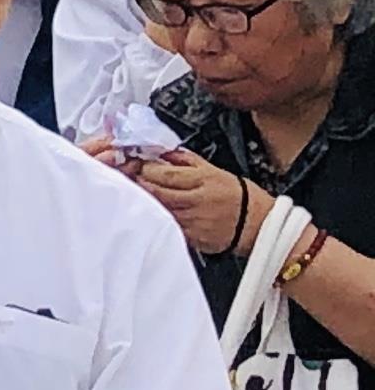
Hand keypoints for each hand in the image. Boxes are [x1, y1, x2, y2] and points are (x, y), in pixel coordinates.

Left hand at [132, 151, 257, 257]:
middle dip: (139, 184)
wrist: (258, 224)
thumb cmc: (238, 195)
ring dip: (145, 202)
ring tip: (139, 195)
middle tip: (131, 179)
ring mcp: (193, 221)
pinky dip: (157, 218)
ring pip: (158, 210)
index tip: (137, 165)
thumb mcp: (213, 169)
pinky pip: (167, 226)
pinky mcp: (192, 237)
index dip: (145, 169)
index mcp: (203, 180)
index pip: (164, 174)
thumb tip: (160, 151)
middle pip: (156, 192)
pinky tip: (153, 213)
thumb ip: (184, 160)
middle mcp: (197, 201)